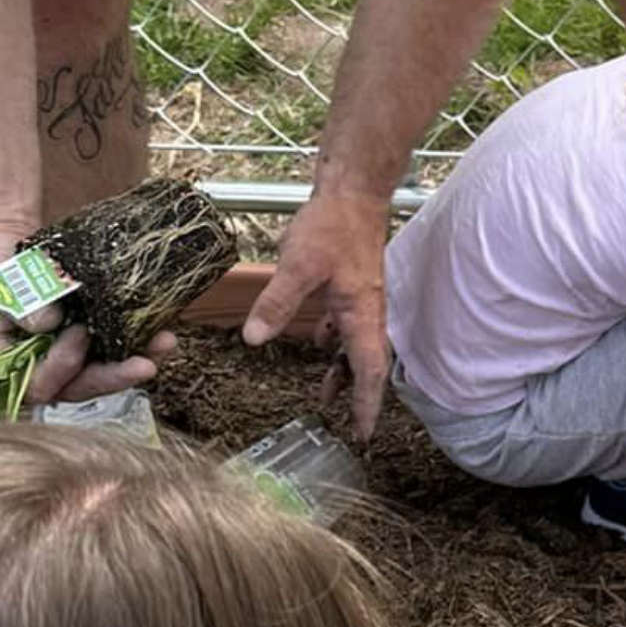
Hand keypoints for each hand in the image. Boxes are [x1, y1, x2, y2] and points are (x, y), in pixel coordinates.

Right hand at [0, 227, 171, 404]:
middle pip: (74, 386)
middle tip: (144, 364)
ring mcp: (58, 351)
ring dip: (132, 360)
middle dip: (110, 376)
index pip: (32, 385)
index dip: (59, 369)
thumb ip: (13, 301)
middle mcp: (31, 364)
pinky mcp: (81, 335)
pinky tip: (161, 330)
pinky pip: (109, 345)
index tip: (77, 335)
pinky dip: (135, 340)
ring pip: (98, 369)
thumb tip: (47, 322)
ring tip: (164, 344)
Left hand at [245, 188, 390, 438]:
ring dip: (344, 373)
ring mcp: (359, 300)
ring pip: (356, 347)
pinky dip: (334, 343)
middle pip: (367, 366)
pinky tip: (318, 343)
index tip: (364, 434)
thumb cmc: (333, 225)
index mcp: (362, 315)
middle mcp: (366, 313)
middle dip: (359, 397)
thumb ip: (277, 302)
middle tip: (350, 428)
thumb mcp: (299, 265)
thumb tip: (255, 339)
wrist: (352, 192)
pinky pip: (346, 326)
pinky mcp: (350, 286)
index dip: (367, 406)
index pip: (370, 372)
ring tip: (327, 396)